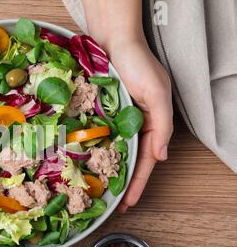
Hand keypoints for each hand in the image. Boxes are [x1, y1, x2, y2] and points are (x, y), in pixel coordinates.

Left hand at [108, 39, 172, 211]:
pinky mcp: (100, 113)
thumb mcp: (157, 93)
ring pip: (111, 152)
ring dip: (105, 171)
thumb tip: (162, 156)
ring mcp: (115, 121)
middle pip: (128, 161)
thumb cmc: (138, 64)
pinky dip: (92, 151)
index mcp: (151, 125)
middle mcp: (133, 126)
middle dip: (121, 184)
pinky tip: (83, 164)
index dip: (137, 184)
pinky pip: (96, 136)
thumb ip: (162, 125)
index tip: (128, 203)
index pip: (146, 162)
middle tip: (110, 205)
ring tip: (96, 192)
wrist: (113, 41)